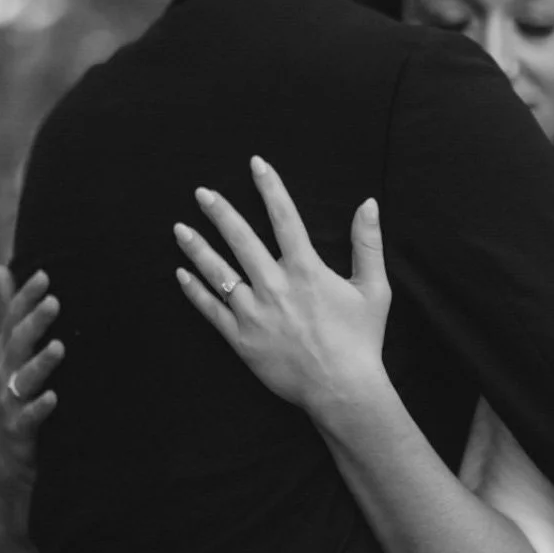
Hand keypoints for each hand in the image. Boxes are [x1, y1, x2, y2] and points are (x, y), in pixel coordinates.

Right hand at [0, 265, 64, 478]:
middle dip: (35, 322)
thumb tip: (0, 267)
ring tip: (59, 347)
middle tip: (55, 302)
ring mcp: (10, 400)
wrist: (13, 446)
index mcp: (8, 351)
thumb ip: (9, 309)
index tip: (45, 275)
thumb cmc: (17, 387)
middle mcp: (6, 371)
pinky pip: (28, 417)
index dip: (26, 297)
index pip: (13, 318)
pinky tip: (55, 397)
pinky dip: (40, 407)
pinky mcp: (19, 428)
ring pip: (23, 379)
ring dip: (41, 363)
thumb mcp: (11, 348)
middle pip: (18, 343)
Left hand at [174, 157, 391, 420]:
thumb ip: (368, 243)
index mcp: (306, 270)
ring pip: (218, 273)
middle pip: (241, 239)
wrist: (342, 389)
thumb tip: (368, 203)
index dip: (270, 188)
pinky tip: (181, 274)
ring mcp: (254, 313)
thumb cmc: (361, 340)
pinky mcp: (241, 339)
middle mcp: (275, 286)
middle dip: (220, 212)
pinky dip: (194, 291)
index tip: (256, 164)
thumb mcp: (375, 289)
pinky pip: (211, 310)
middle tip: (201, 192)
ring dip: (197, 248)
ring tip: (179, 228)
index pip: (285, 218)